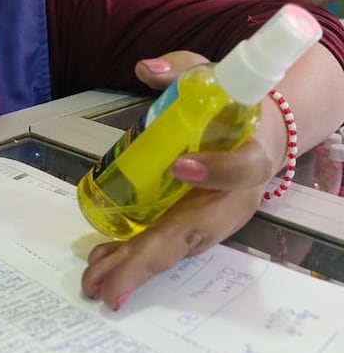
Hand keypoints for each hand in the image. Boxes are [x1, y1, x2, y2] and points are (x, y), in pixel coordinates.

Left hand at [81, 51, 273, 309]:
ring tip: (97, 283)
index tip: (181, 166)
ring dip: (133, 269)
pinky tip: (101, 270)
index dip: (216, 171)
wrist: (255, 132)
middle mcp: (233, 199)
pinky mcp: (189, 225)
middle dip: (149, 258)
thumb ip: (181, 69)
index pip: (243, 169)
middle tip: (112, 280)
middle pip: (194, 232)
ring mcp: (210, 218)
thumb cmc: (232, 105)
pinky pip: (161, 246)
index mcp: (253, 156)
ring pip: (172, 248)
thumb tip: (146, 69)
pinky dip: (131, 261)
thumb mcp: (212, 77)